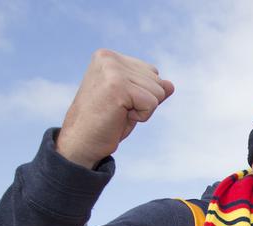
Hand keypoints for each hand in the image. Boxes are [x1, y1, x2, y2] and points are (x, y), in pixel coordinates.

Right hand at [56, 49, 174, 168]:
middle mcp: (109, 58)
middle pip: (157, 81)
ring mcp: (112, 70)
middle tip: (119, 110)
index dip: (142, 95)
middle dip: (144, 102)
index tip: (119, 103)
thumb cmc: (105, 122)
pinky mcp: (117, 86)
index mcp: (108, 56)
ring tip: (118, 113)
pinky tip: (120, 117)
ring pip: (158, 92)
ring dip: (143, 110)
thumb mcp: (131, 102)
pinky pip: (152, 103)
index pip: (152, 72)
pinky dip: (142, 117)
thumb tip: (170, 85)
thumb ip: (150, 90)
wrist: (82, 141)